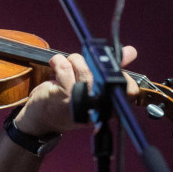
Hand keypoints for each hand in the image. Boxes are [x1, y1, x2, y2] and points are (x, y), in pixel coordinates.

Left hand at [11, 45, 137, 136]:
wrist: (41, 120)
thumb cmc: (69, 102)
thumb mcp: (92, 88)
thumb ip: (111, 70)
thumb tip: (130, 51)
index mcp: (108, 108)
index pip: (129, 91)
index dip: (123, 76)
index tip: (111, 68)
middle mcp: (97, 107)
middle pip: (104, 72)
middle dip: (91, 62)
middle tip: (82, 63)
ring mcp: (81, 101)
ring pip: (83, 67)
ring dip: (74, 61)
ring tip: (68, 66)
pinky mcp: (63, 94)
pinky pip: (65, 66)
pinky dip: (58, 61)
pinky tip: (55, 65)